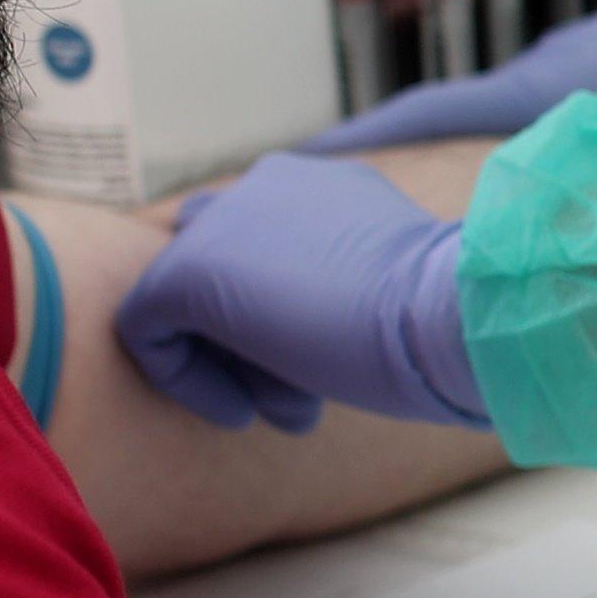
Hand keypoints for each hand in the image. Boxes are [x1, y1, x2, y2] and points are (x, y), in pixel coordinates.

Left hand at [115, 151, 485, 432]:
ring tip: (287, 407)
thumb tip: (305, 328)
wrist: (448, 312)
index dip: (284, 315)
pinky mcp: (186, 272)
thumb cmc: (439, 314)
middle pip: (220, 267)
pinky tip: (242, 412)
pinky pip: (148, 331)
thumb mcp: (386, 284)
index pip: (264, 244)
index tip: (324, 364)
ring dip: (229, 362)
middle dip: (251, 339)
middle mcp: (265, 185)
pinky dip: (187, 381)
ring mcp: (222, 222)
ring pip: (185, 300)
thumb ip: (335, 282)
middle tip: (297, 392)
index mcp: (318, 185)